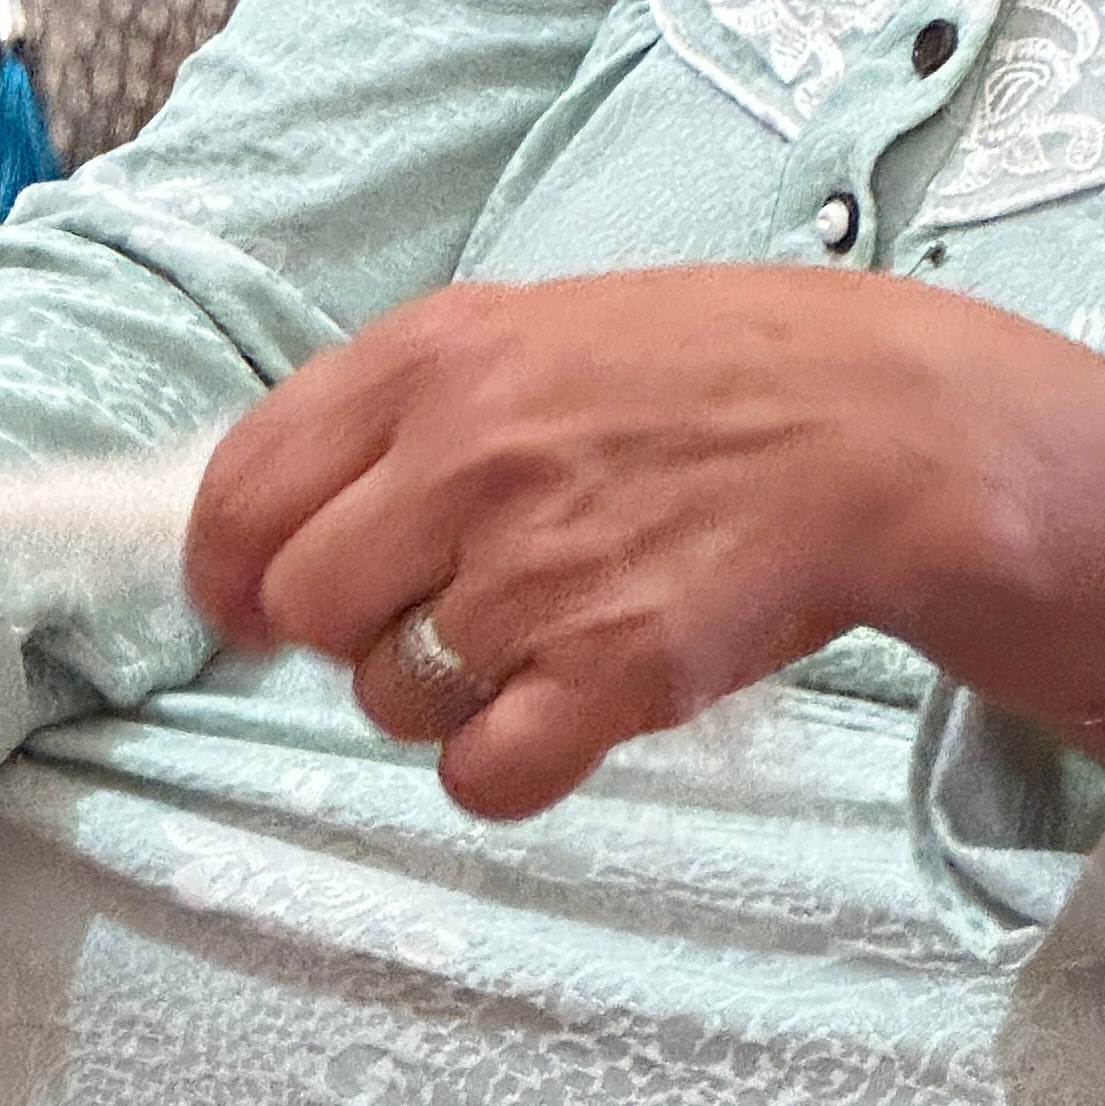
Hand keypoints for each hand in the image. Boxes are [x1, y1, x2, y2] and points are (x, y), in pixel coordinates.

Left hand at [183, 266, 1104, 819]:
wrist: (880, 427)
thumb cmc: (697, 375)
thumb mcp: (521, 331)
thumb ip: (386, 412)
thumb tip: (259, 521)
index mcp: (428, 358)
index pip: (239, 491)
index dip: (225, 568)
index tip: (246, 601)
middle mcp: (468, 458)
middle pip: (300, 608)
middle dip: (342, 631)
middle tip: (422, 611)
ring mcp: (540, 570)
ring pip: (389, 697)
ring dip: (438, 692)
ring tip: (533, 631)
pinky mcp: (616, 672)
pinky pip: (481, 774)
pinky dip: (503, 764)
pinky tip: (559, 707)